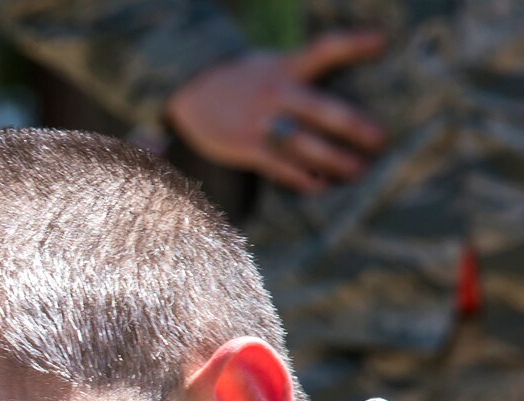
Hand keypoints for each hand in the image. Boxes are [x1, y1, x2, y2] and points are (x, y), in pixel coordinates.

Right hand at [165, 31, 386, 193]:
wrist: (192, 95)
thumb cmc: (251, 81)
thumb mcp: (277, 64)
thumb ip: (312, 68)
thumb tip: (362, 72)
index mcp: (287, 68)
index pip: (324, 49)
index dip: (352, 44)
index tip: (381, 42)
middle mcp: (275, 94)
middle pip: (318, 109)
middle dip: (351, 125)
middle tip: (380, 139)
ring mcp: (260, 124)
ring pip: (302, 145)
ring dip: (332, 160)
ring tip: (359, 170)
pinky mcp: (247, 148)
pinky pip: (278, 167)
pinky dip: (302, 179)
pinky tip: (322, 186)